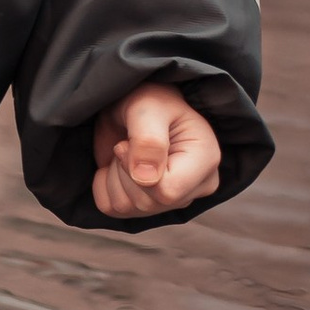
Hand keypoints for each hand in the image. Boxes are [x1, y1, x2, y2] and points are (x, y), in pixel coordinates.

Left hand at [92, 80, 220, 219]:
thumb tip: (145, 179)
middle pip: (147, 203)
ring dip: (113, 175)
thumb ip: (148, 141)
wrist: (134, 104)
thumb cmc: (150, 101)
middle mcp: (193, 187)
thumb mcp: (148, 108)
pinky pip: (111, 209)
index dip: (138, 170)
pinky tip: (116, 165)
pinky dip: (103, 185)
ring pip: (126, 208)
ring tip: (126, 150)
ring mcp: (171, 201)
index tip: (130, 142)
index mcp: (205, 161)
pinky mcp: (146, 205)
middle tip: (128, 141)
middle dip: (124, 170)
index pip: (167, 192)